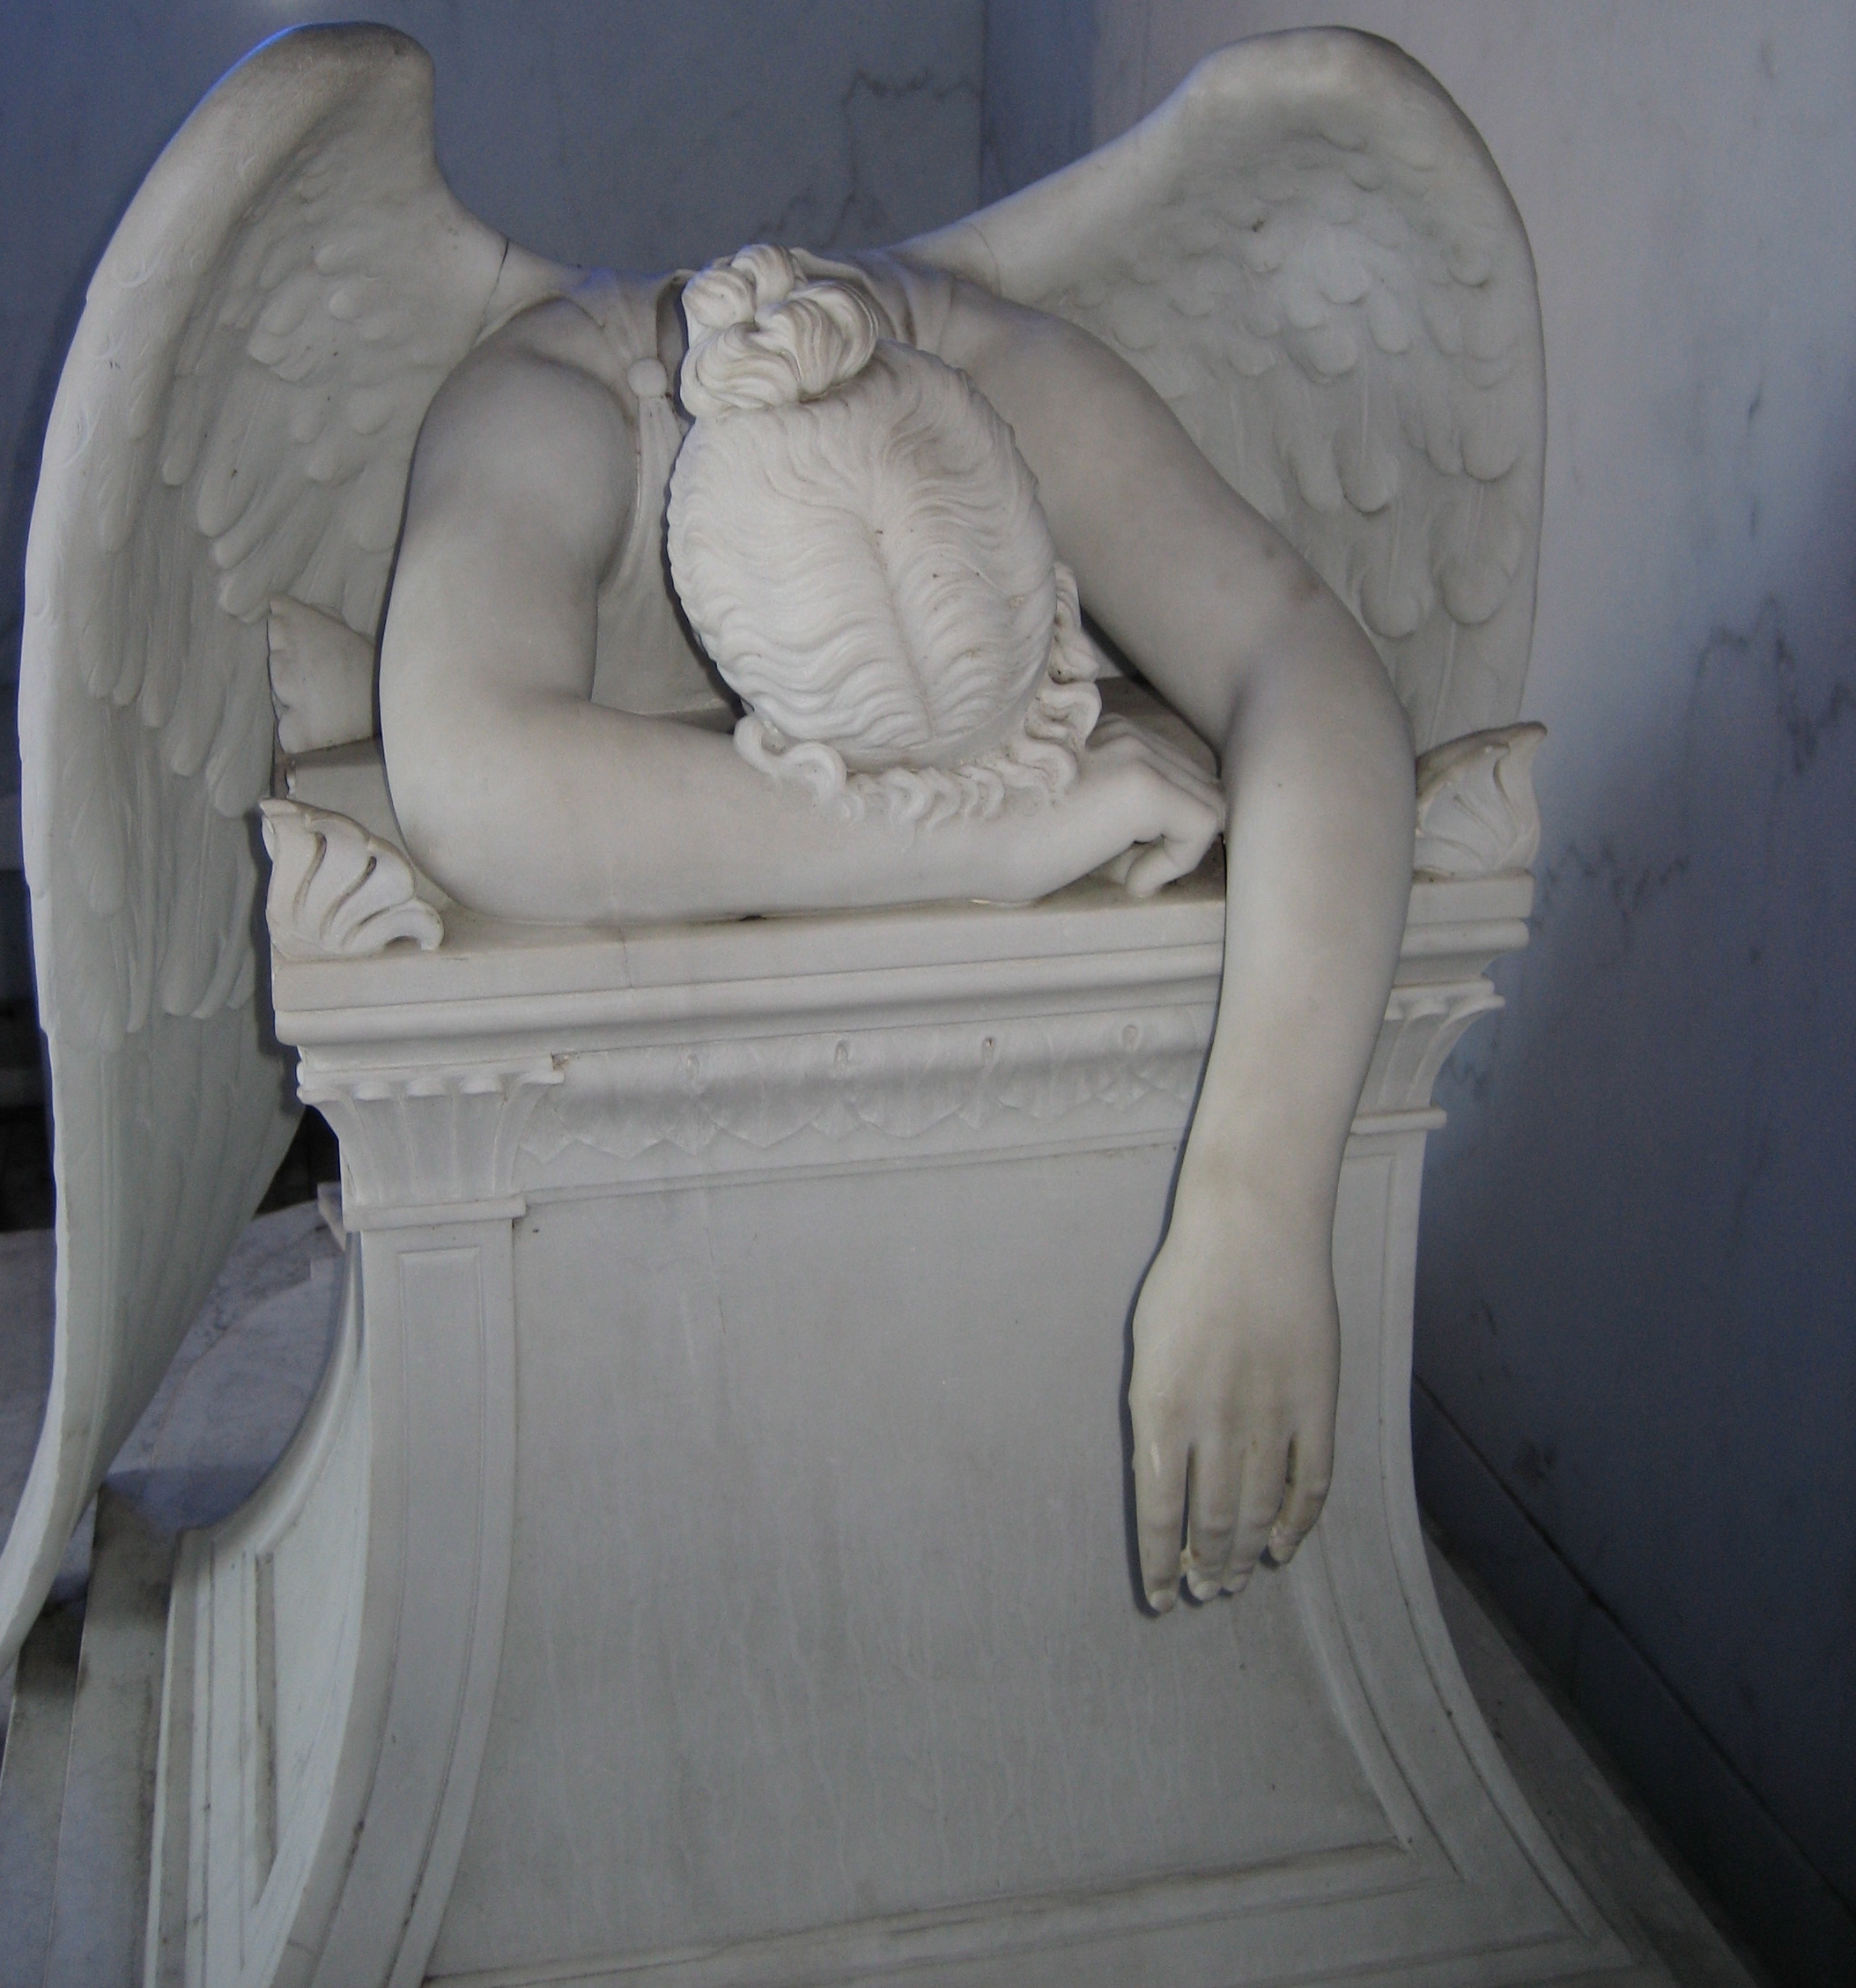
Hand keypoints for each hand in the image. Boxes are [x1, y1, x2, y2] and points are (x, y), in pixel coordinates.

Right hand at [973, 713, 1223, 903]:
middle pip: (1197, 788)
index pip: (1171, 777)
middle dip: (1169, 838)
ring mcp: (1136, 755)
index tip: (1104, 860)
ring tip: (1117, 873)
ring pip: (1208, 804)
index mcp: (1102, 736)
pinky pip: (1204, 825)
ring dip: (1172, 850)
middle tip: (1113, 871)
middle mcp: (1124, 734)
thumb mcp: (1062, 825)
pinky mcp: (1142, 785)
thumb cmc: (989, 843)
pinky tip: (1127, 882)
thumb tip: (1152, 861)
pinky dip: (1175, 863)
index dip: (1155, 828)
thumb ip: (1110, 826)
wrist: (955, 836)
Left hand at [1127, 1196, 1338, 1612]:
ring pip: (1258, 1513)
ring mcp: (1271, 1416)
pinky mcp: (1317, 1403)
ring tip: (1235, 1581)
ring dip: (1246, 1555)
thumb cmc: (1187, 1278)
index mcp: (1160, 1410)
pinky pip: (1310, 1483)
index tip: (1160, 1597)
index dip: (1159, 1565)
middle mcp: (1215, 1424)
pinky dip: (1298, 1524)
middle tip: (1205, 1591)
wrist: (1253, 1227)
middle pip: (1211, 1523)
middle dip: (1205, 1567)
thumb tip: (1158, 1476)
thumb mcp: (1146, 1348)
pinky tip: (1285, 1547)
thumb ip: (1153, 1414)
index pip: (1157, 1514)